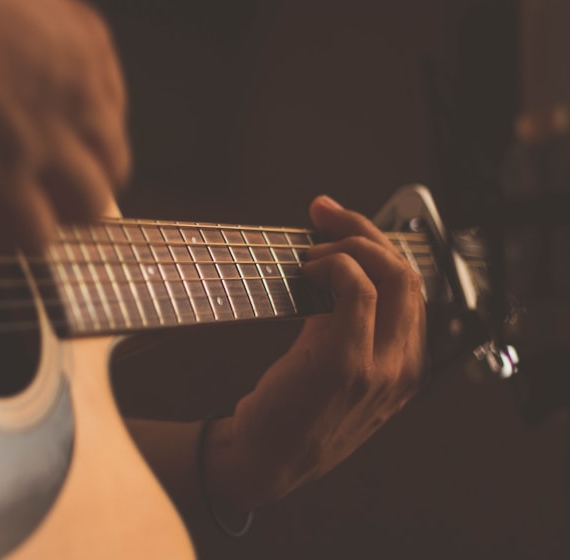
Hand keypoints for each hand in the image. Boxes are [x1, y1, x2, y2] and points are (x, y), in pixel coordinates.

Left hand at [206, 195, 426, 510]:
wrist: (263, 461)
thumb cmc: (291, 412)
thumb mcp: (336, 369)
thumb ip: (348, 325)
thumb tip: (335, 266)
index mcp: (407, 367)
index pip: (412, 288)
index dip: (378, 246)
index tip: (339, 223)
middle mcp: (404, 367)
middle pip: (408, 273)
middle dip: (366, 231)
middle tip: (325, 215)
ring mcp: (380, 367)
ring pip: (390, 275)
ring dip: (347, 245)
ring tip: (310, 251)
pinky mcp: (346, 363)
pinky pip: (357, 289)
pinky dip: (334, 266)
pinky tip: (308, 271)